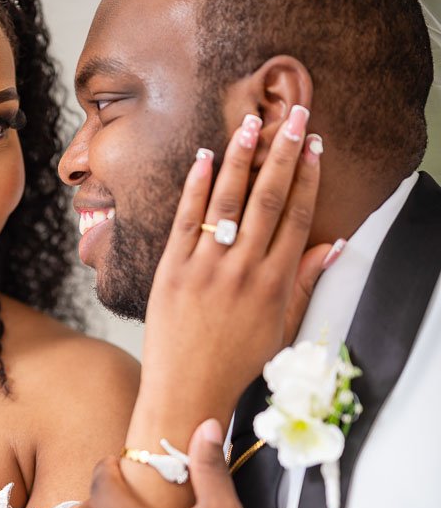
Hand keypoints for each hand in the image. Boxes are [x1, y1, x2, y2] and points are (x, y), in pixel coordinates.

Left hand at [138, 107, 331, 430]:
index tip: (314, 146)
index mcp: (273, 285)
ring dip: (241, 158)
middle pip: (268, 200)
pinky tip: (205, 157)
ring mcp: (205, 268)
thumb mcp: (281, 329)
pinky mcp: (171, 271)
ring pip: (228, 201)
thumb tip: (336, 246)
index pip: (296, 218)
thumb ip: (305, 284)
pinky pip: (185, 219)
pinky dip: (196, 186)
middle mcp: (242, 271)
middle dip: (283, 154)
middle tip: (294, 116)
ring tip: (252, 122)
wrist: (185, 392)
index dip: (307, 178)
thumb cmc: (236, 364)